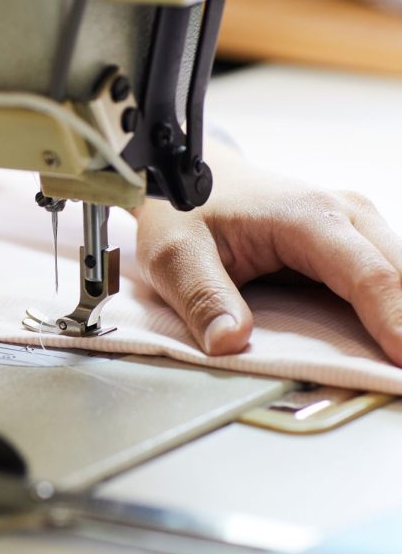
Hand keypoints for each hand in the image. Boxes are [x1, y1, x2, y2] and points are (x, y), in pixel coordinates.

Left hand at [133, 141, 401, 364]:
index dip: (395, 322)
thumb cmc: (186, 209)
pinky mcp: (353, 243)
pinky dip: (392, 310)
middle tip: (399, 374)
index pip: (367, 274)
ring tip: (394, 363)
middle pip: (401, 276)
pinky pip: (386, 279)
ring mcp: (355, 226)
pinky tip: (388, 342)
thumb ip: (203, 297)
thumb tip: (229, 342)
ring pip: (401, 278)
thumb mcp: (175, 255)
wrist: (196, 179)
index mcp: (306, 216)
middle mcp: (344, 214)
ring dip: (401, 318)